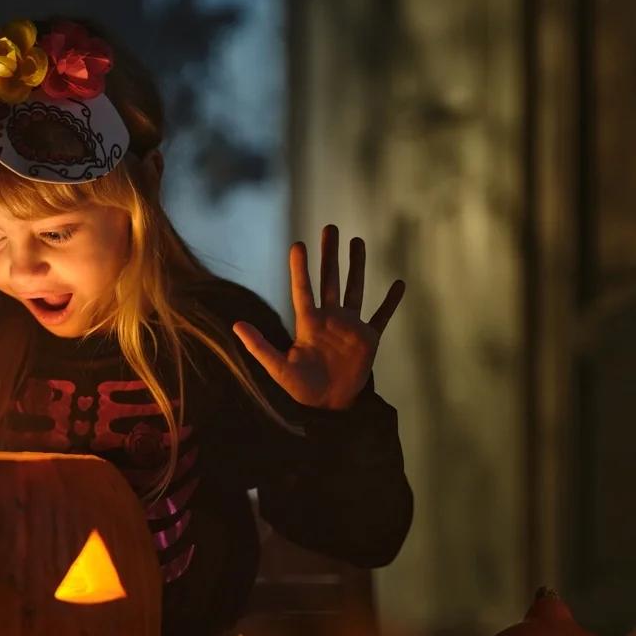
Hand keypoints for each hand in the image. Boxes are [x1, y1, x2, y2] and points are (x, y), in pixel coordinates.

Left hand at [232, 225, 403, 410]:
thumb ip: (259, 346)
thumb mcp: (278, 368)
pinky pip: (382, 316)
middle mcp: (329, 319)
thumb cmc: (300, 389)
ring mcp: (350, 327)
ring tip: (357, 241)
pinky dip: (391, 302)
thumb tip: (235, 324)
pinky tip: (399, 284)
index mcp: (308, 324)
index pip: (303, 289)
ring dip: (357, 266)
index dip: (300, 268)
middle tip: (330, 228)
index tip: (298, 245)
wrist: (327, 407)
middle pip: (330, 280)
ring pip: (355, 289)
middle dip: (330, 254)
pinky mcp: (368, 339)